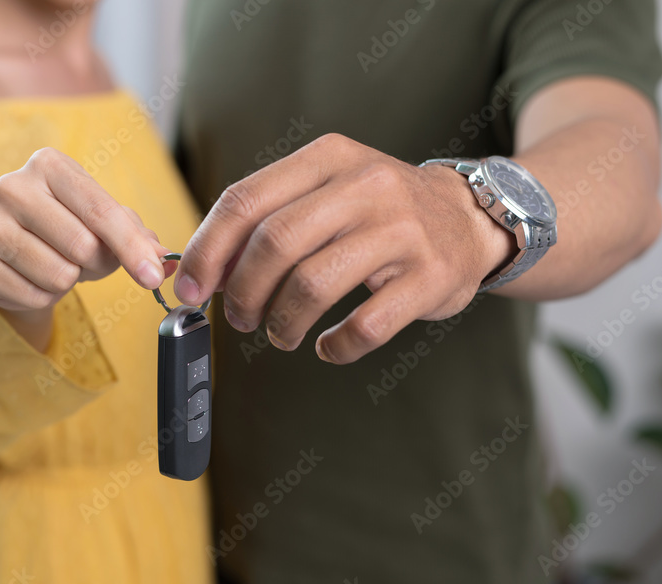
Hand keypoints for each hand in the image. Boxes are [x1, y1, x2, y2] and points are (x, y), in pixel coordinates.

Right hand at [0, 147, 170, 317]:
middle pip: (82, 245)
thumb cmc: (68, 232)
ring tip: (56, 266)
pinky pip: (32, 295)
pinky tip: (33, 280)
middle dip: (97, 265)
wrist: (14, 257)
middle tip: (87, 262)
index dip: (131, 248)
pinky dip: (43, 297)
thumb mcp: (105, 225)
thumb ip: (139, 239)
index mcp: (48, 165)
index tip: (152, 277)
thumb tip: (164, 262)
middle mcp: (11, 186)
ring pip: (57, 274)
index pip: (101, 211)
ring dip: (68, 282)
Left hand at [174, 134, 513, 363]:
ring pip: (313, 285)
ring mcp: (401, 230)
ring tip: (280, 335)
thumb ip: (269, 219)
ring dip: (282, 322)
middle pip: (274, 244)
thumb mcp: (327, 190)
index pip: (245, 200)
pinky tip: (329, 347)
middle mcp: (365, 186)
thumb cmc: (379, 211)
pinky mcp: (429, 276)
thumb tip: (205, 271)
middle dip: (242, 292)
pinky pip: (366, 325)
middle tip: (240, 318)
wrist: (471, 219)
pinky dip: (336, 346)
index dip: (207, 251)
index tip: (190, 289)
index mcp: (328, 158)